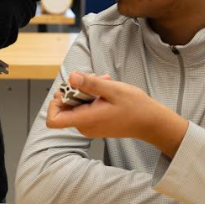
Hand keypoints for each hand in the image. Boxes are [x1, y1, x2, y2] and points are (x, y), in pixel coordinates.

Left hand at [46, 71, 188, 157]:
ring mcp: (90, 126)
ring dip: (87, 91)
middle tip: (95, 80)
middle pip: (65, 107)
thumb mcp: (113, 90)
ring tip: (106, 83)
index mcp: (86, 120)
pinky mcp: (95, 124)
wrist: (151, 123)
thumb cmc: (136, 107)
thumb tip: (71, 76)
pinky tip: (107, 90)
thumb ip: (90, 84)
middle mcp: (84, 126)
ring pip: (76, 105)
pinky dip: (92, 97)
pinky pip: (85, 108)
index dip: (54, 104)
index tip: (69, 90)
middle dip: (76, 89)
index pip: (53, 119)